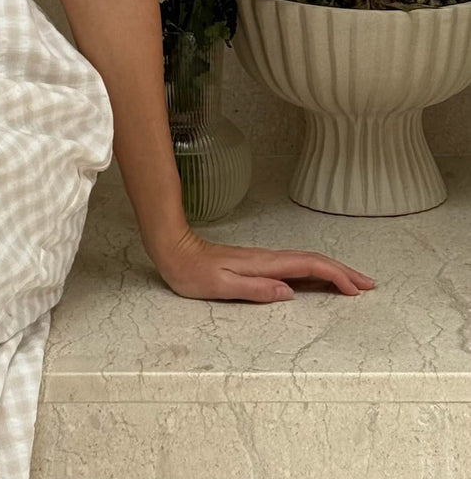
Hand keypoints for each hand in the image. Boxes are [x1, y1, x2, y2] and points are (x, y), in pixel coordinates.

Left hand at [153, 228, 375, 303]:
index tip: (356, 290)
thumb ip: (254, 289)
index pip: (308, 266)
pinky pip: (296, 267)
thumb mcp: (220, 285)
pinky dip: (315, 273)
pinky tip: (320, 281)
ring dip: (333, 271)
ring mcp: (265, 261)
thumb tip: (288, 292)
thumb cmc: (192, 272)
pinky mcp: (260, 265)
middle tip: (369, 285)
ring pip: (307, 262)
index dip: (335, 276)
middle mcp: (269, 259)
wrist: (175, 250)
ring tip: (354, 284)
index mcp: (264, 264)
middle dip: (343, 272)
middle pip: (314, 261)